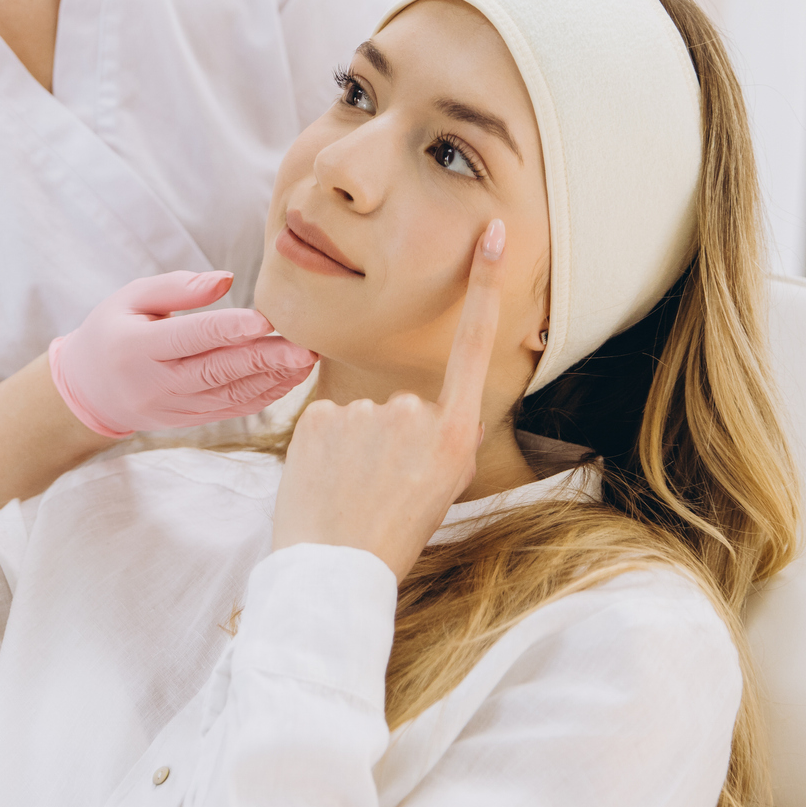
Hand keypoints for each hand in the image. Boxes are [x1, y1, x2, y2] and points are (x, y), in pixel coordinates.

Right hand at [49, 271, 318, 438]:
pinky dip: (263, 395)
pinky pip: (231, 410)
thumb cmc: (113, 331)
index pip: (190, 337)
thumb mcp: (131, 298)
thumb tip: (226, 280)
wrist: (90, 389)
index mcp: (137, 348)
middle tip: (304, 347)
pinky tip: (289, 378)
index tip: (266, 319)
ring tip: (306, 361)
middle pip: (217, 370)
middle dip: (265, 359)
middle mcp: (157, 383)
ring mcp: (174, 407)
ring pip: (230, 395)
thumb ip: (177, 287)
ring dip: (272, 379)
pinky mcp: (189, 420)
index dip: (228, 329)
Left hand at [270, 219, 505, 577]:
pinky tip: (326, 483)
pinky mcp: (319, 416)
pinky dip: (324, 448)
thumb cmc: (388, 539)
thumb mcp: (436, 491)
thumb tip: (418, 412)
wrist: (333, 573)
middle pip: (403, 405)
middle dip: (389, 440)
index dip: (481, 287)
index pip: (473, 346)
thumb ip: (433, 439)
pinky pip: (326, 422)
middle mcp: (415, 415)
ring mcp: (366, 414)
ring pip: (362, 417)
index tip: (487, 233)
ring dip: (354, 448)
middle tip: (378, 491)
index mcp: (454, 437)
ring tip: (350, 494)